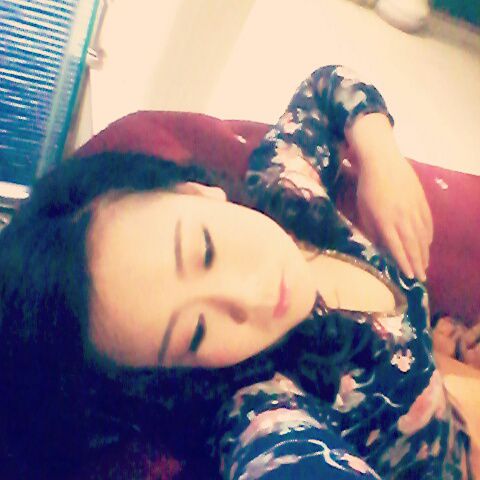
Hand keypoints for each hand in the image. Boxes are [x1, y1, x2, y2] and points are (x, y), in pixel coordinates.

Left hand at [356, 158, 432, 280]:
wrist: (381, 161)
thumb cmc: (366, 187)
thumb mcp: (363, 210)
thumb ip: (371, 229)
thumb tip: (380, 246)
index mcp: (385, 221)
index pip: (396, 247)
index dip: (404, 262)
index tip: (409, 276)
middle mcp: (402, 217)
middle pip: (412, 244)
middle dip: (417, 263)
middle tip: (422, 278)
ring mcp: (413, 208)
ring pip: (422, 235)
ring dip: (424, 252)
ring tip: (425, 265)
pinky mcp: (421, 199)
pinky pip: (427, 221)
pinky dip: (428, 234)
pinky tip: (428, 243)